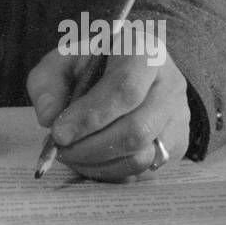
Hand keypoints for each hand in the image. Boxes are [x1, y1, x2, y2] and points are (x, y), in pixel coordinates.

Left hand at [25, 35, 189, 180]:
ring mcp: (178, 116)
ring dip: (99, 163)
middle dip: (91, 147)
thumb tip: (48, 117)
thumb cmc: (93, 63)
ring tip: (71, 154)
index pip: (124, 89)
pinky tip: (90, 159)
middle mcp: (170, 84)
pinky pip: (145, 170)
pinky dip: (112, 172)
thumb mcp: (62, 60)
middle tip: (61, 150)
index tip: (59, 133)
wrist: (128, 69)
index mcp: (143, 51)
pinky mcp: (177, 143)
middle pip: (136, 129)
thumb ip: (47, 83)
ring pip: (142, 155)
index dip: (89, 117)